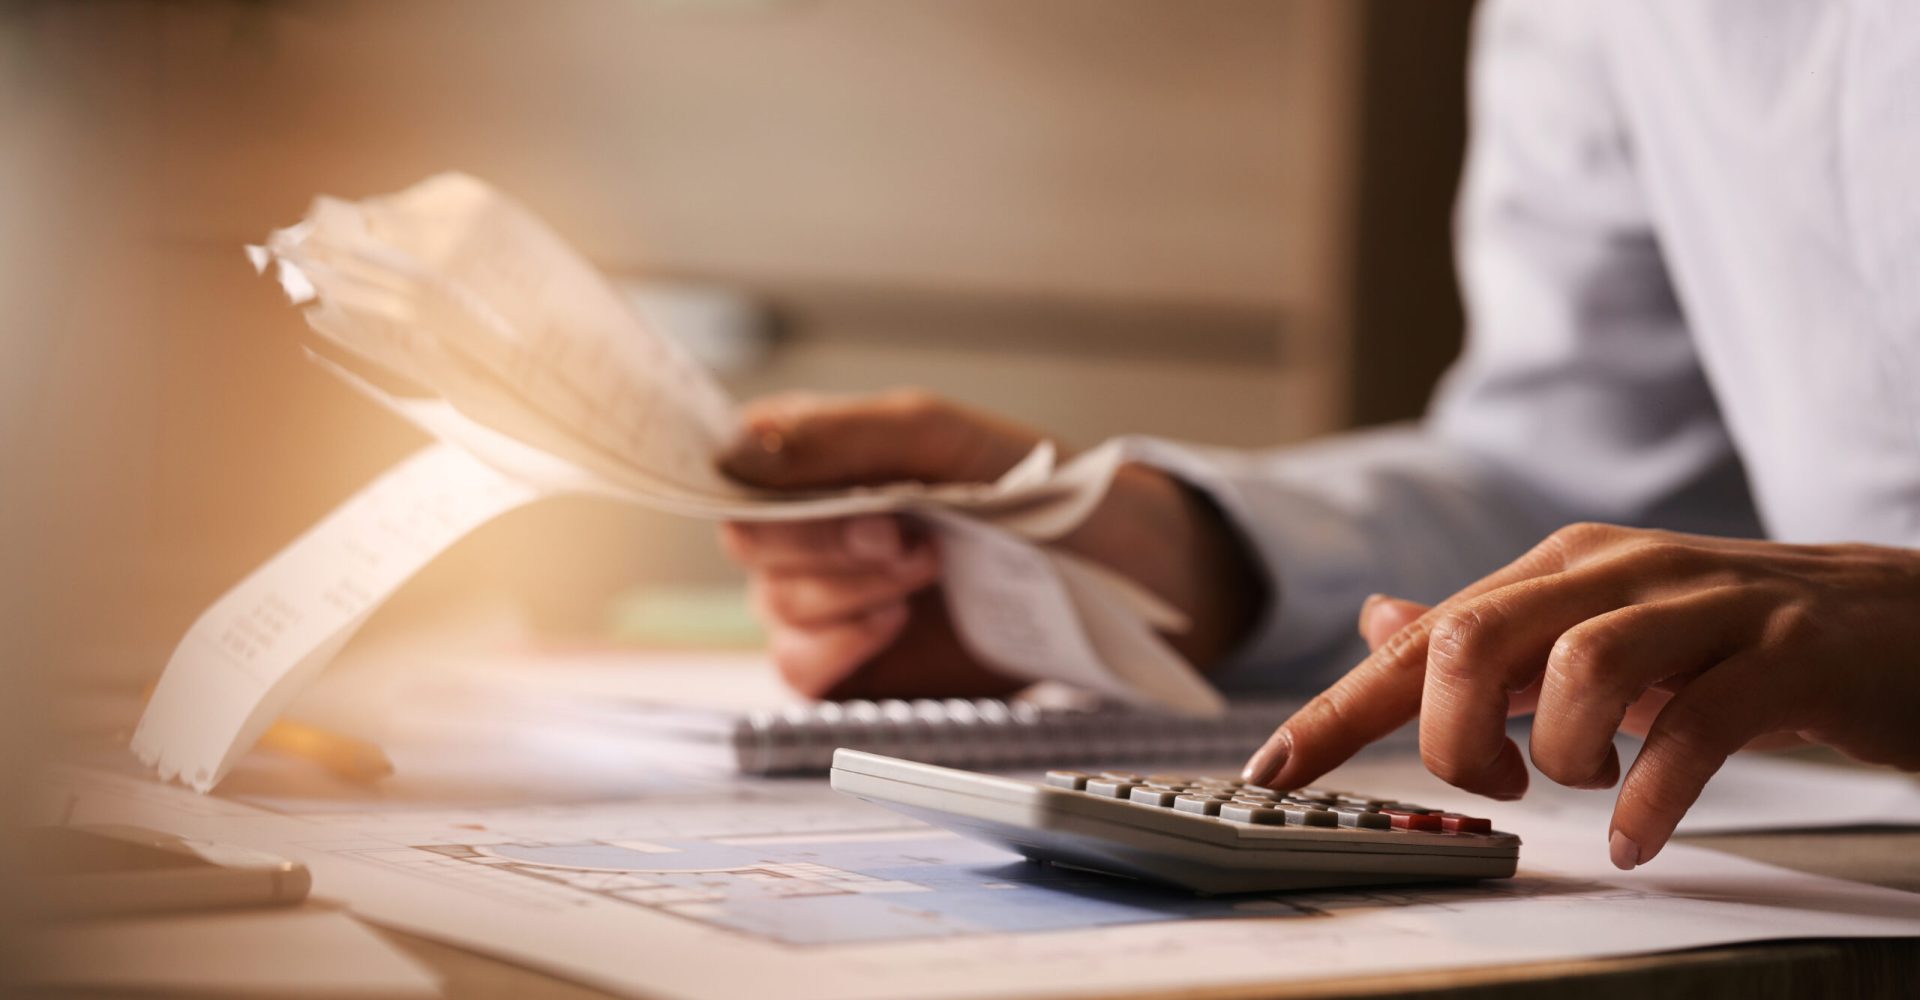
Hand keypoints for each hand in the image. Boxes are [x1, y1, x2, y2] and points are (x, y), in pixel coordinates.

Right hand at [718, 390, 1261, 699]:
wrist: (1109, 571)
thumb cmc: (1030, 488)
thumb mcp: (937, 437)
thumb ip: (837, 436)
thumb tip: (736, 447)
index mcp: (816, 460)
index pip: (733, 469)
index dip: (766, 490)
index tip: (839, 496)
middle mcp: (809, 531)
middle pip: (749, 544)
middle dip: (827, 544)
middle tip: (908, 538)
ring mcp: (828, 601)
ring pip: (775, 608)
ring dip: (848, 592)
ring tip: (925, 571)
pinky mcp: (852, 667)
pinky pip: (800, 670)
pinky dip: (839, 647)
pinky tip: (893, 622)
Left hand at [1241, 523, 1919, 868]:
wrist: (1903, 620)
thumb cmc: (1731, 636)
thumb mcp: (1595, 626)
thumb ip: (1489, 632)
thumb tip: (1379, 623)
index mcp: (1560, 569)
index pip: (1423, 637)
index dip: (1338, 709)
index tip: (1274, 774)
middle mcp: (1619, 571)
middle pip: (1478, 634)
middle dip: (1449, 732)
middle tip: (1489, 784)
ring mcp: (1707, 606)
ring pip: (1582, 668)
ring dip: (1561, 756)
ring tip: (1583, 793)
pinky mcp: (1786, 655)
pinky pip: (1699, 726)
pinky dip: (1653, 794)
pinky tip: (1636, 835)